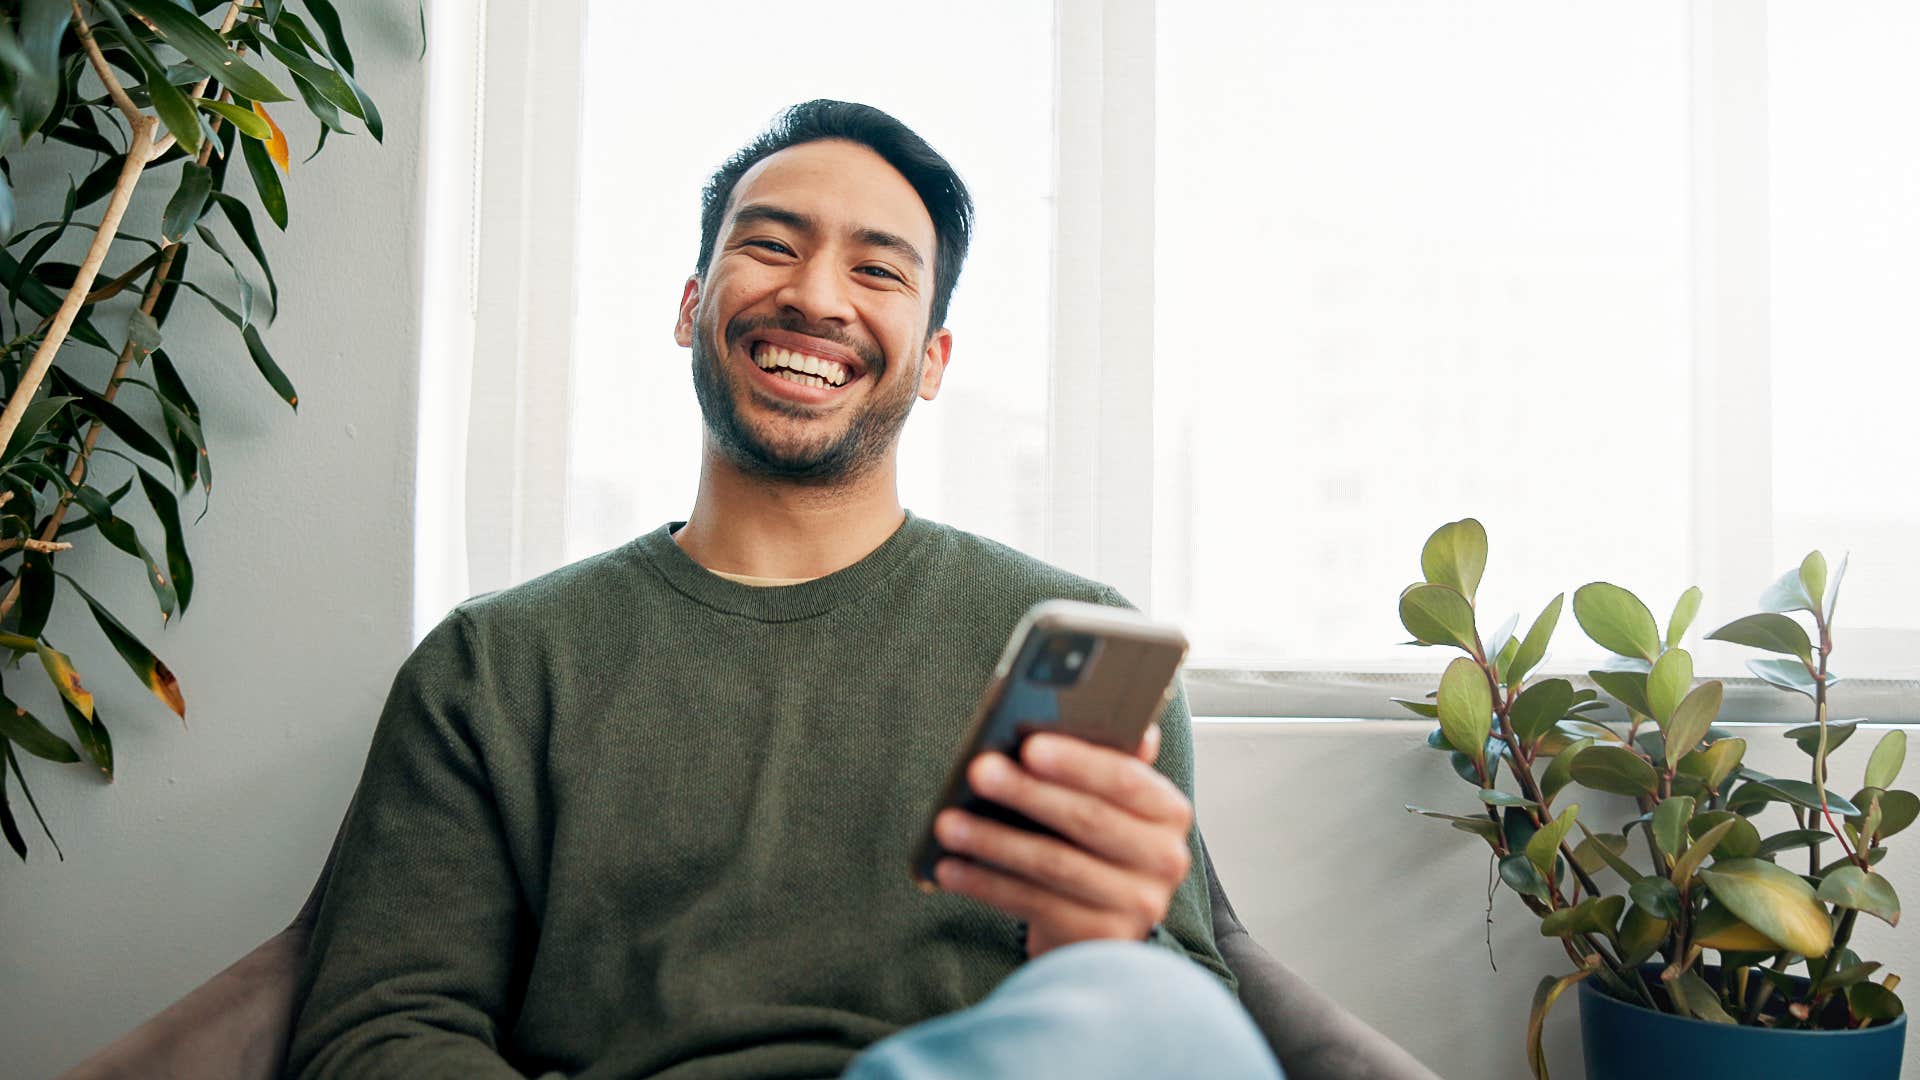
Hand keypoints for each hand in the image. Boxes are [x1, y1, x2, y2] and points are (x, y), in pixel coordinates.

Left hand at [931, 723, 1193, 958]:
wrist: (1098, 923)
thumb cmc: (1092, 844)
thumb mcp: (1102, 799)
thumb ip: (1099, 757)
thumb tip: (1090, 714)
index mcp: (1168, 809)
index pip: (1126, 779)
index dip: (1077, 762)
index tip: (1029, 745)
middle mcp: (1165, 858)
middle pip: (1089, 820)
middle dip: (1027, 793)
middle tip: (978, 771)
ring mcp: (1138, 903)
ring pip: (1056, 865)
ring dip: (995, 841)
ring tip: (948, 823)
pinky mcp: (1101, 938)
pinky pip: (1035, 904)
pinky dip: (987, 884)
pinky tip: (951, 867)